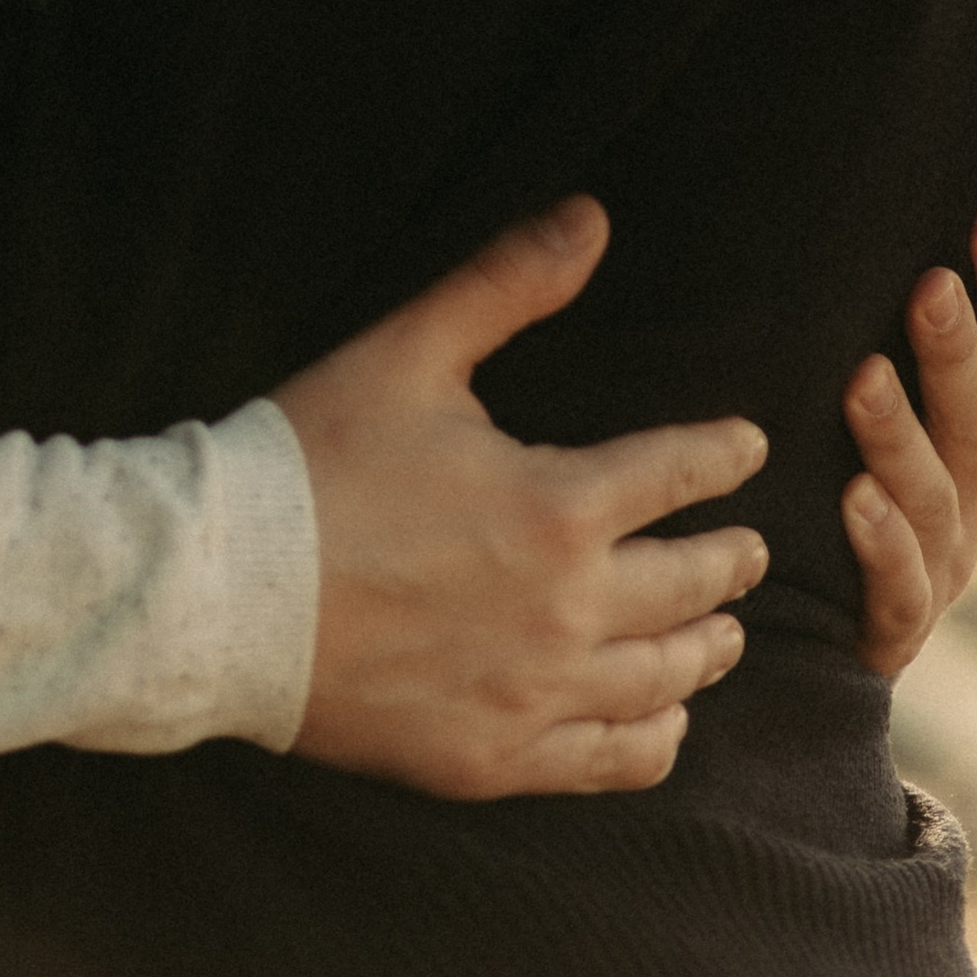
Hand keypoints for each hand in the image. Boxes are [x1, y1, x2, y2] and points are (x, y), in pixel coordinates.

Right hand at [276, 197, 766, 800]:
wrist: (225, 593)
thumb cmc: (315, 460)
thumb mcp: (411, 350)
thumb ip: (508, 283)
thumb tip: (592, 217)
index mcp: (559, 506)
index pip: (678, 473)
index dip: (723, 454)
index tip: (747, 447)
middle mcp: (567, 609)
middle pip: (690, 585)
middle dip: (730, 560)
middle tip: (751, 550)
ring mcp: (535, 693)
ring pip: (664, 679)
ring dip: (707, 649)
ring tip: (724, 634)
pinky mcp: (493, 757)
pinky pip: (611, 759)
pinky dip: (654, 738)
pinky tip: (663, 722)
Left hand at [839, 201, 976, 675]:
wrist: (847, 635)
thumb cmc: (866, 486)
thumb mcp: (907, 414)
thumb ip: (909, 343)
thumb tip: (876, 222)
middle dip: (958, 352)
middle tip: (930, 284)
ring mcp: (947, 563)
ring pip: (937, 497)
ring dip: (901, 435)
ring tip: (863, 378)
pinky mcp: (899, 622)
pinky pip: (899, 584)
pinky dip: (880, 541)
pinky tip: (853, 497)